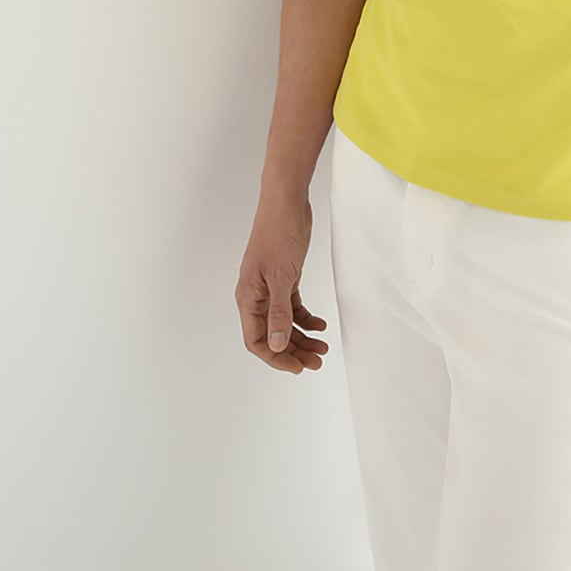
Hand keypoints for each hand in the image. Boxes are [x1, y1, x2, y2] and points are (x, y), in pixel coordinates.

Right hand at [234, 194, 329, 374]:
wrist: (287, 203)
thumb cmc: (279, 234)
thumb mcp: (282, 277)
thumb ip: (278, 312)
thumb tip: (276, 344)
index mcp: (248, 298)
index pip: (257, 340)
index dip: (276, 357)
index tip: (298, 367)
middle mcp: (256, 296)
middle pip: (271, 335)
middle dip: (293, 351)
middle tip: (316, 361)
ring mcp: (270, 287)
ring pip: (283, 323)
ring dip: (301, 337)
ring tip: (322, 348)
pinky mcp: (284, 277)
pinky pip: (292, 306)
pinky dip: (305, 318)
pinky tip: (319, 325)